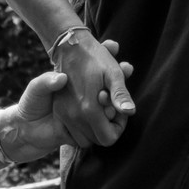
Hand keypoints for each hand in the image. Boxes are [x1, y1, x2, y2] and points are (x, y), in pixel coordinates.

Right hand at [51, 33, 135, 147]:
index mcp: (89, 109)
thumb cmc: (95, 59)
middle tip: (109, 109)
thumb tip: (130, 112)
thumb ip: (120, 95)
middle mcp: (75, 117)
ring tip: (98, 109)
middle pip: (97, 140)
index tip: (118, 111)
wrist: (69, 48)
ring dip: (94, 129)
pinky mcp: (58, 112)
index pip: (108, 138)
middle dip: (106, 128)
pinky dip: (82, 127)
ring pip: (84, 139)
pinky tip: (86, 111)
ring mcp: (64, 116)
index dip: (118, 128)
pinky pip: (72, 133)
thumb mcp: (113, 73)